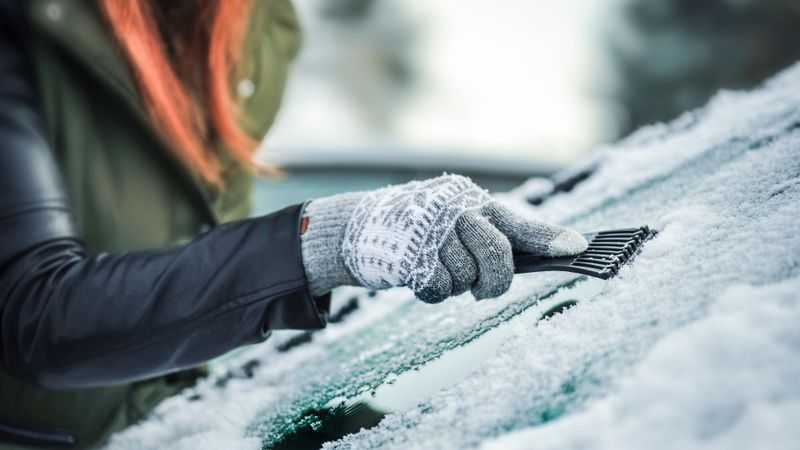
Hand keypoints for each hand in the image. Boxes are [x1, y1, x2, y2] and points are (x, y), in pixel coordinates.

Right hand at [300, 174, 586, 302]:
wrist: (360, 227)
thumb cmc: (421, 228)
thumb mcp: (458, 221)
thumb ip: (497, 235)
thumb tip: (550, 252)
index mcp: (473, 202)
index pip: (517, 221)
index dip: (548, 237)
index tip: (578, 248)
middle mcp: (455, 211)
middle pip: (497, 255)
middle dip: (494, 280)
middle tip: (483, 289)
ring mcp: (431, 231)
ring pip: (466, 278)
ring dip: (454, 284)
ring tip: (435, 267)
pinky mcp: (408, 254)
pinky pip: (439, 290)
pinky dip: (432, 292)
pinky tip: (418, 275)